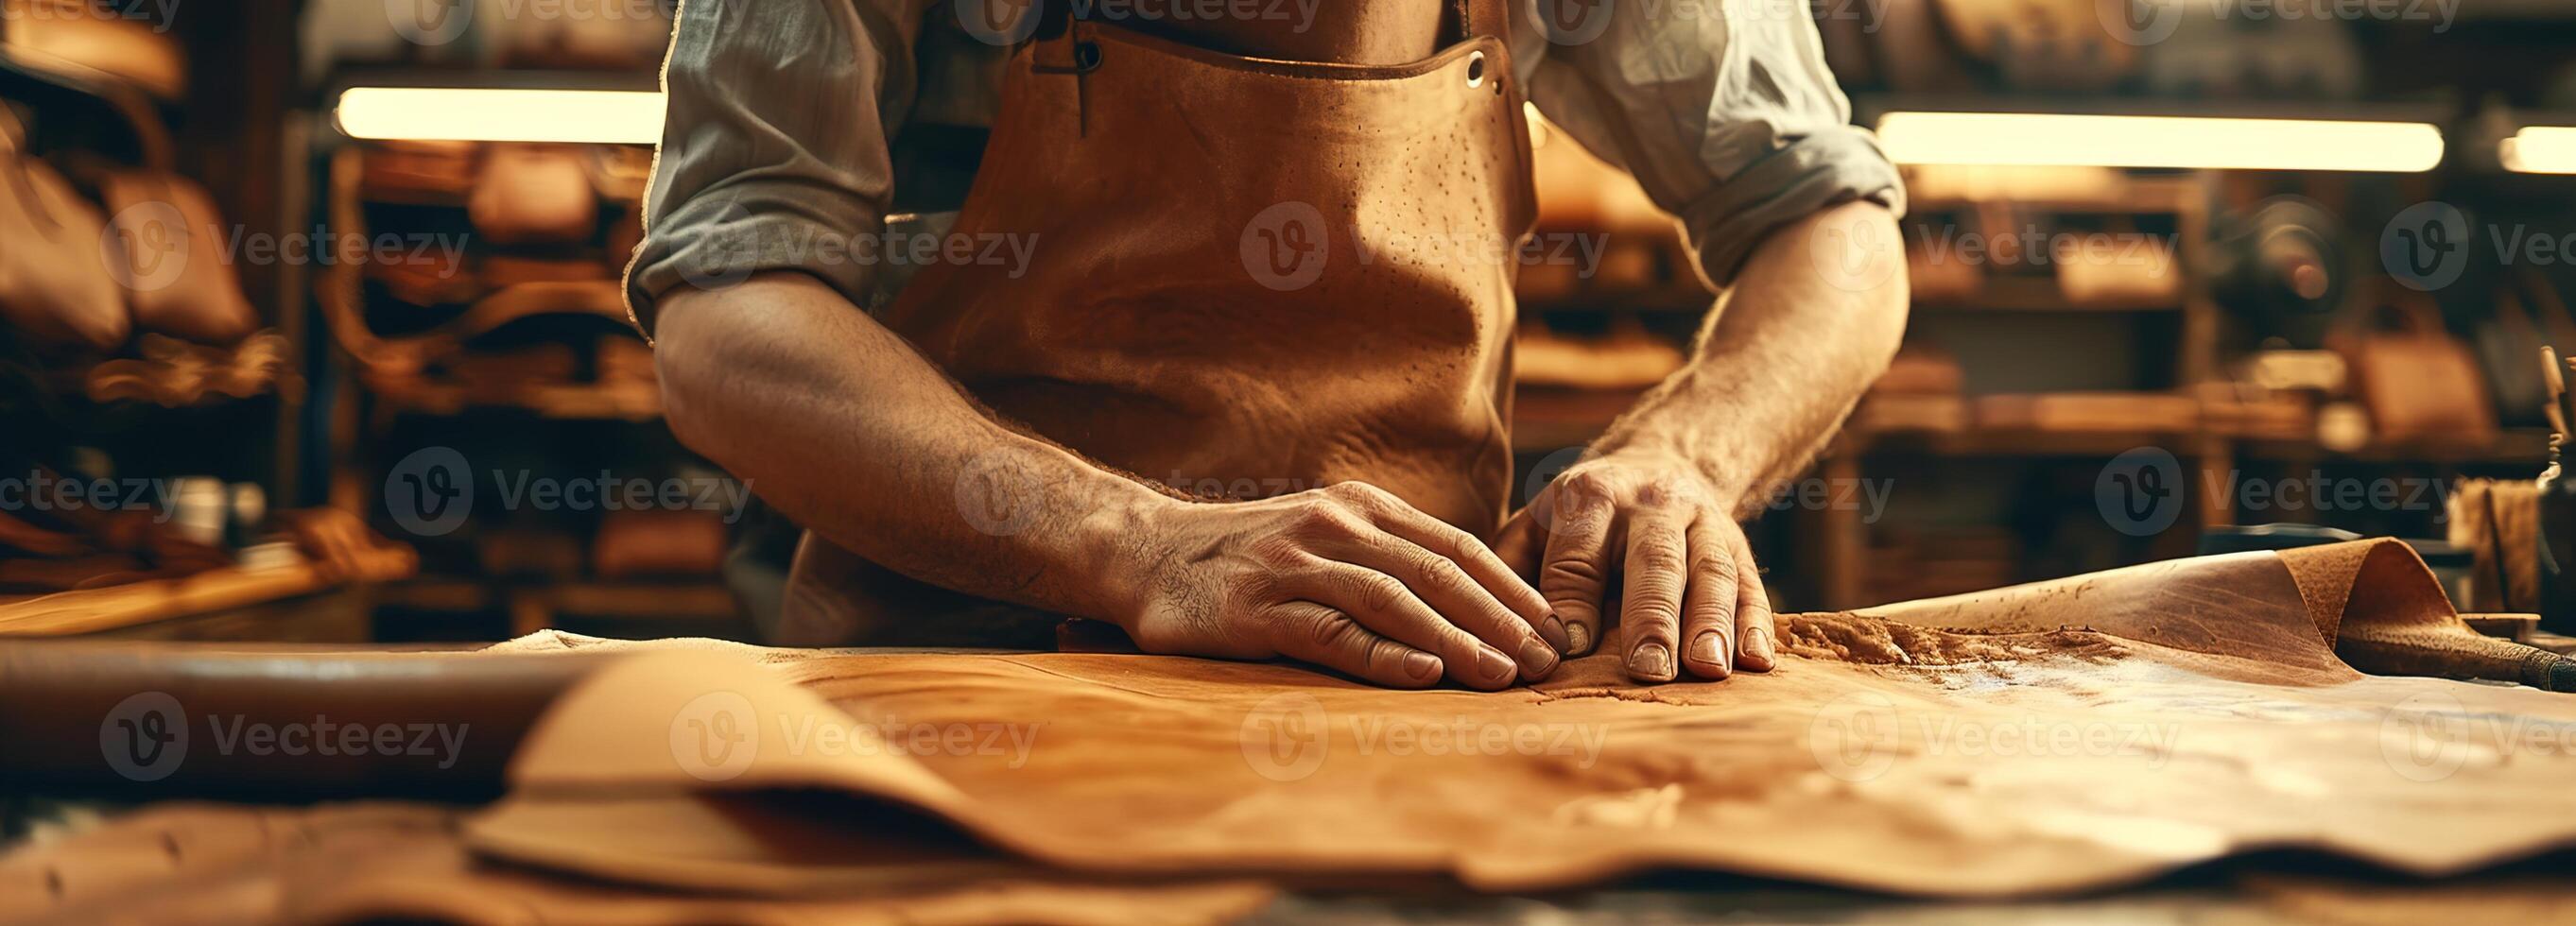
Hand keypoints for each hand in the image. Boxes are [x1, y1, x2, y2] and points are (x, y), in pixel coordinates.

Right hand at [1113, 482, 1567, 688]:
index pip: (1457, 547)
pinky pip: (1332, 631)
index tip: (1554, 630)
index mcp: (1363, 508)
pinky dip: (1382, 653)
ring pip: (1394, 600)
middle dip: (1500, 620)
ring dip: (1456, 638)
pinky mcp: (1258, 608)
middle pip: (1437, 573)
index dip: (1511, 589)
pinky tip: (1423, 673)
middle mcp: (1336, 526)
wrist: (1143, 551)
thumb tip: (1471, 602)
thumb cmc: (1247, 557)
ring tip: (1501, 675)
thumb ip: (1387, 557)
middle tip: (1544, 663)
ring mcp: (1296, 565)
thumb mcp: (1326, 537)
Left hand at [1494, 454, 1776, 682]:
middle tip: (1649, 669)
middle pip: (1653, 560)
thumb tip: (1486, 630)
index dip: (1574, 599)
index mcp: (1591, 496)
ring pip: (1710, 570)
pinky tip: (1757, 663)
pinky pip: (1751, 584)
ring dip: (1711, 622)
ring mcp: (1702, 521)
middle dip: (1651, 616)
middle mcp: (1651, 503)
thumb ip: (1510, 569)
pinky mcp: (1740, 545)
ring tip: (1708, 670)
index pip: (1579, 553)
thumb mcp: (1535, 524)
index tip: (1569, 650)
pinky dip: (1756, 624)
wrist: (1661, 462)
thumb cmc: (1580, 517)